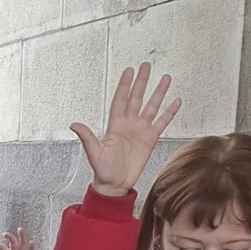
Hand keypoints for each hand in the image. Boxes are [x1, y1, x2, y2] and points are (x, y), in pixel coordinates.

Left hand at [71, 63, 180, 197]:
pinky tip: (176, 101)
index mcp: (115, 124)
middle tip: (146, 65)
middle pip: (136, 97)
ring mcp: (140, 130)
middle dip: (141, 82)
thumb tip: (74, 125)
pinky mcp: (150, 139)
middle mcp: (128, 124)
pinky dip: (169, 112)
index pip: (120, 99)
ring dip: (158, 92)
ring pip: (151, 106)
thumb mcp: (94, 152)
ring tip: (165, 78)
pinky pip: (162, 122)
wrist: (115, 184)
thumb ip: (87, 137)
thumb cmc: (103, 170)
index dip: (124, 85)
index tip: (129, 70)